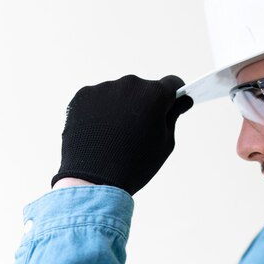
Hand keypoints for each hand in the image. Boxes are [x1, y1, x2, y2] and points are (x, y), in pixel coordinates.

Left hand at [52, 75, 192, 194]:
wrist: (93, 180)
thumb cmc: (135, 164)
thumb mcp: (166, 142)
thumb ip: (174, 115)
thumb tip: (181, 100)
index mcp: (154, 94)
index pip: (172, 83)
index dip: (174, 96)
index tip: (170, 106)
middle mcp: (129, 84)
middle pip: (144, 88)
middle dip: (145, 104)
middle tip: (139, 129)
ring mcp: (103, 88)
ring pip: (120, 93)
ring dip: (121, 106)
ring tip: (116, 134)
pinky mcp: (82, 96)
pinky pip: (98, 98)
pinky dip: (101, 110)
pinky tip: (100, 132)